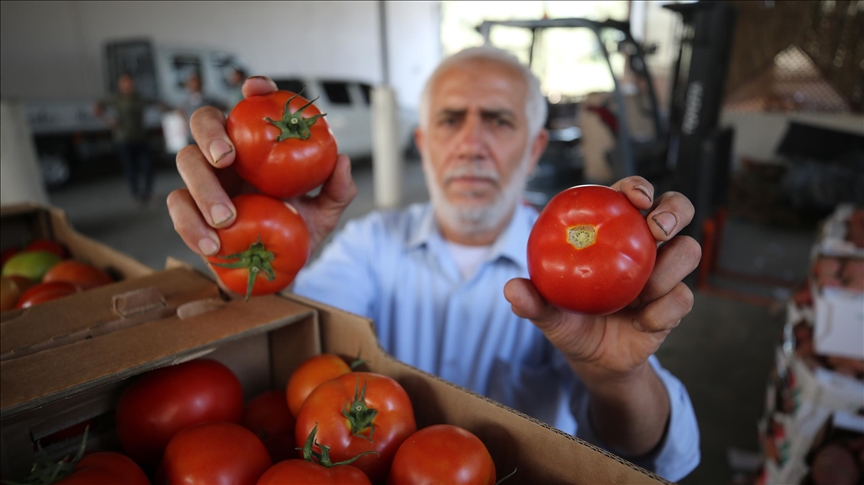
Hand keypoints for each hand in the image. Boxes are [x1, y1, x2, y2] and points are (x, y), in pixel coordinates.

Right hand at [167, 76, 356, 258]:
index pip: (255, 106)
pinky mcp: (190, 208)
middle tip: (227, 158)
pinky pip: (179, 206)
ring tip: (226, 218)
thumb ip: (337, 191)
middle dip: (211, 132)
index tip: (256, 90)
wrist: (276, 269)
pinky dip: (192, 225)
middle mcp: (229, 153)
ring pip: (186, 160)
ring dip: (203, 187)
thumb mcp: (325, 213)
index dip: (254, 91)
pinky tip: (213, 245)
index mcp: (260, 144)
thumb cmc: (298, 231)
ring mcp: (205, 177)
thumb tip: (342, 162)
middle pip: (205, 121)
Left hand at [504, 176, 700, 381]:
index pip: (630, 195)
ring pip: (689, 250)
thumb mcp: (546, 312)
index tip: (635, 198)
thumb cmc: (569, 320)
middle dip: (674, 210)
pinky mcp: (674, 303)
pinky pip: (683, 298)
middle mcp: (644, 245)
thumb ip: (532, 301)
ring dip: (669, 268)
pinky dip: (663, 310)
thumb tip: (513, 288)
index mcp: (613, 231)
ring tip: (643, 291)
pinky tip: (642, 321)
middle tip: (657, 229)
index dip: (637, 187)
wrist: (594, 359)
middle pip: (676, 209)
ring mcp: (664, 272)